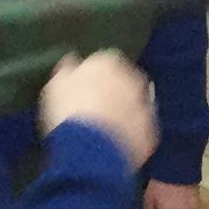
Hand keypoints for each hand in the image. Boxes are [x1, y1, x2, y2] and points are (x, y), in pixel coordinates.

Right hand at [42, 52, 156, 170]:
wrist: (91, 148)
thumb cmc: (68, 112)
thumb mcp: (56, 86)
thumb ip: (67, 70)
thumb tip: (72, 60)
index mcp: (107, 61)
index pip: (104, 63)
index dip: (94, 79)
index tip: (84, 91)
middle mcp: (132, 77)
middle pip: (124, 82)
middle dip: (114, 93)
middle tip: (96, 111)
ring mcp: (145, 103)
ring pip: (135, 104)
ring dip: (125, 112)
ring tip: (106, 130)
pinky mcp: (152, 129)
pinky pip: (141, 128)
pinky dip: (132, 133)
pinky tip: (117, 144)